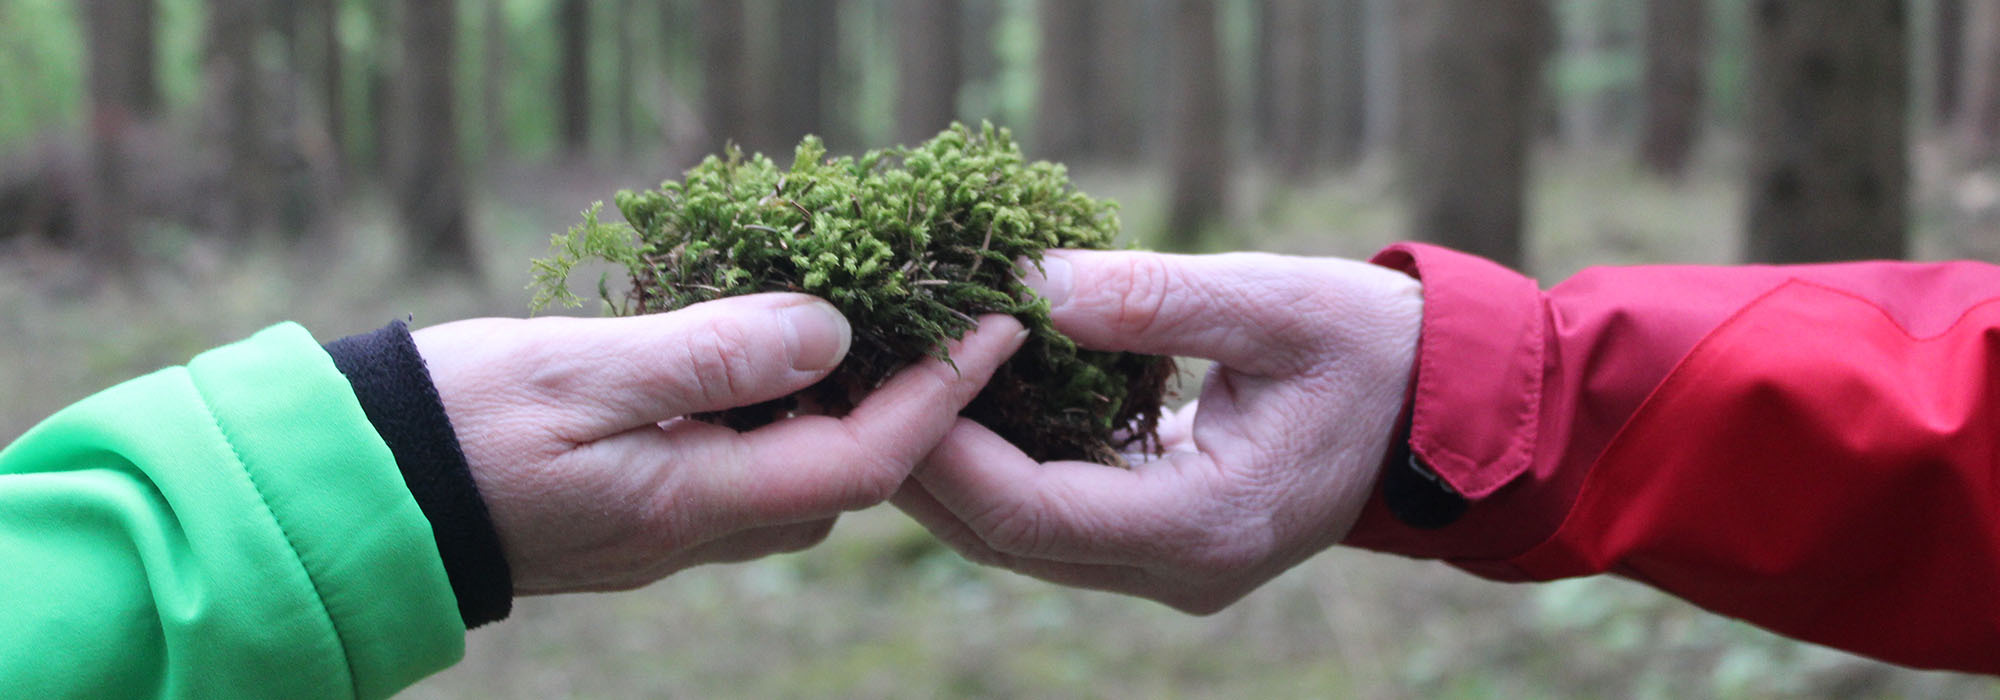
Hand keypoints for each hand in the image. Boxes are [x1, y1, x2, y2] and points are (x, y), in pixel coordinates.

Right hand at [412, 293, 1025, 593]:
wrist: (363, 490)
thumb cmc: (459, 425)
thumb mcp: (583, 373)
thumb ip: (711, 355)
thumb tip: (832, 333)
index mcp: (696, 502)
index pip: (864, 458)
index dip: (941, 395)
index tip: (995, 327)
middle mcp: (700, 529)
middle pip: (849, 477)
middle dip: (913, 407)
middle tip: (948, 320)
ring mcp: (673, 525)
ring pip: (801, 475)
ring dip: (847, 407)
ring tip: (875, 323)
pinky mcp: (646, 506)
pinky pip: (748, 464)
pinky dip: (784, 410)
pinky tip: (776, 353)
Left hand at [894, 250, 1421, 612]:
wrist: (1443, 412)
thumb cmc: (1374, 349)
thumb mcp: (1273, 303)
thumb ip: (1149, 299)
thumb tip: (1022, 285)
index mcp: (1206, 525)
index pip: (1030, 511)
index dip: (947, 443)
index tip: (898, 365)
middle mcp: (1176, 570)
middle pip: (1002, 538)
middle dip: (921, 461)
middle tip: (858, 378)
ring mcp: (1166, 568)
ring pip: (1015, 539)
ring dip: (947, 468)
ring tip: (887, 385)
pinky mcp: (1158, 543)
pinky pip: (1050, 519)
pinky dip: (995, 466)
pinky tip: (957, 400)